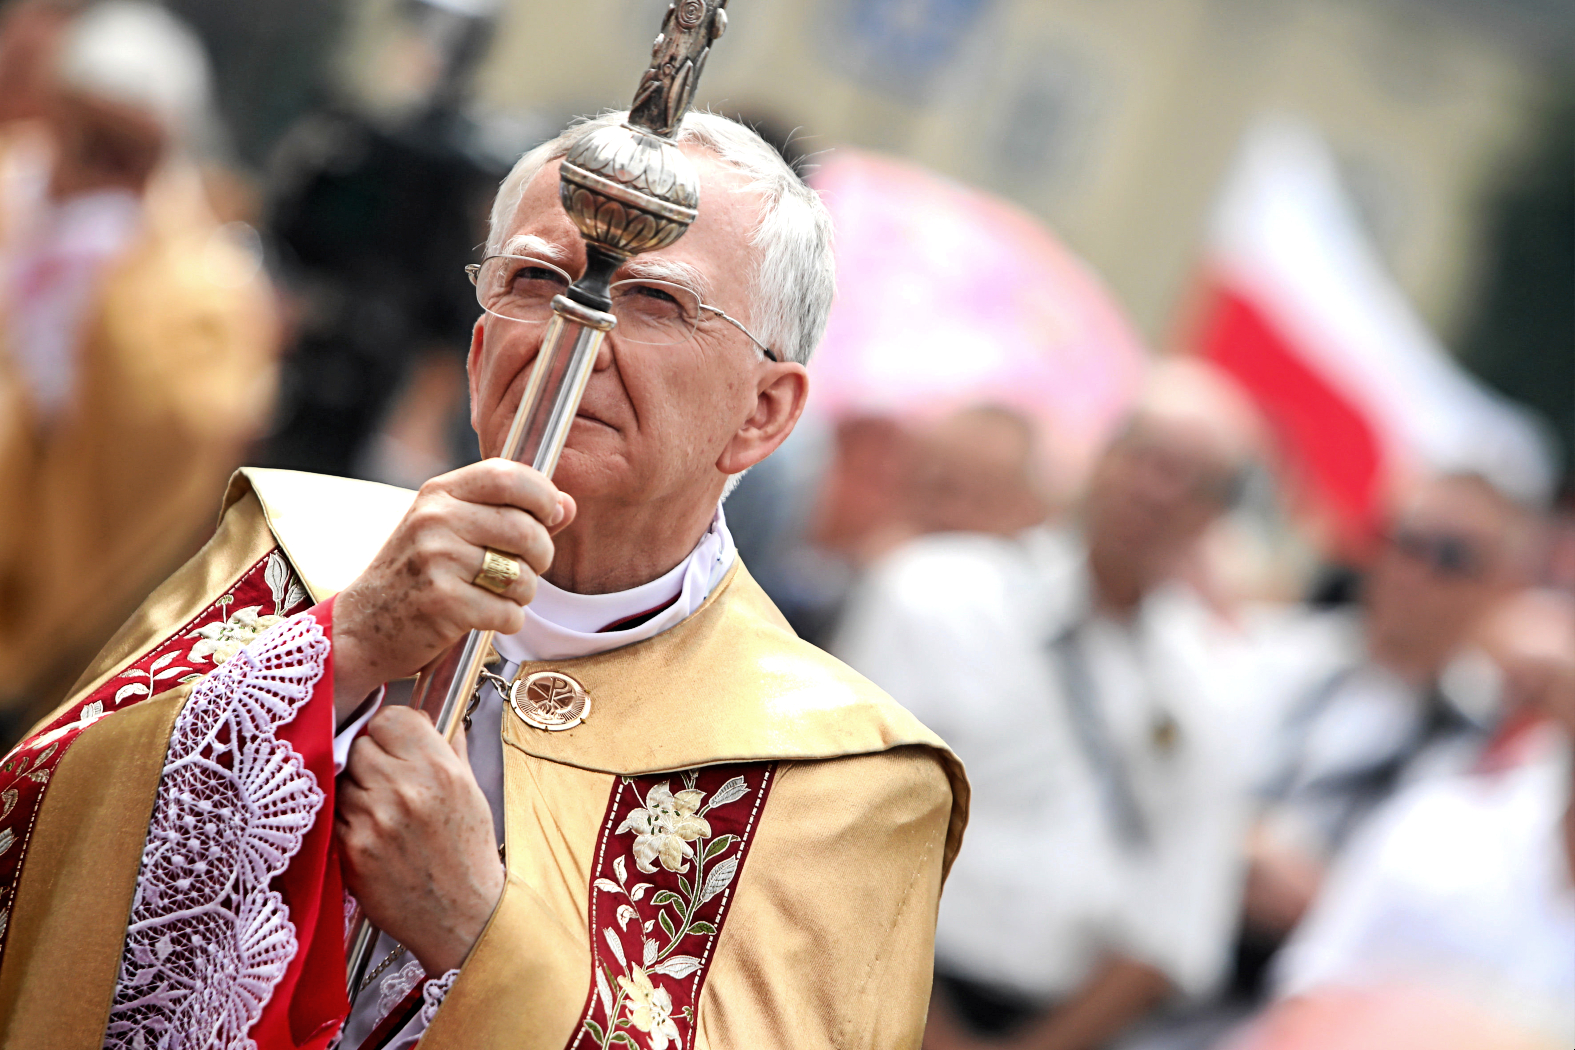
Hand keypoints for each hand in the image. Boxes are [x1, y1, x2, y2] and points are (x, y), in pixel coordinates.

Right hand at [332, 458, 575, 713]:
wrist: (361, 627)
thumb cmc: (416, 575)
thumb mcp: (451, 530)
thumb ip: (510, 513)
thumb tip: (568, 505)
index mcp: (440, 493)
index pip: (509, 476)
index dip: (543, 496)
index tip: (550, 517)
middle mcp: (436, 519)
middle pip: (525, 529)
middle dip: (541, 555)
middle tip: (526, 569)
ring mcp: (436, 560)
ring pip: (522, 575)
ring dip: (523, 593)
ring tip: (500, 596)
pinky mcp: (442, 603)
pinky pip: (507, 612)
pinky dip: (507, 621)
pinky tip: (486, 618)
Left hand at [337, 706, 502, 973]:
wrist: (461, 914)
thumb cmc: (468, 852)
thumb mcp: (471, 791)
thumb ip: (449, 748)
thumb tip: (428, 719)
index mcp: (439, 769)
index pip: (390, 717)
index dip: (390, 729)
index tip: (394, 742)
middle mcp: (405, 788)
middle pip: (361, 745)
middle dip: (372, 759)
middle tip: (388, 781)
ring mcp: (374, 819)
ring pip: (344, 779)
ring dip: (358, 790)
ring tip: (383, 813)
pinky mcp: (352, 849)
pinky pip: (335, 814)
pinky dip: (348, 820)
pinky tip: (373, 835)